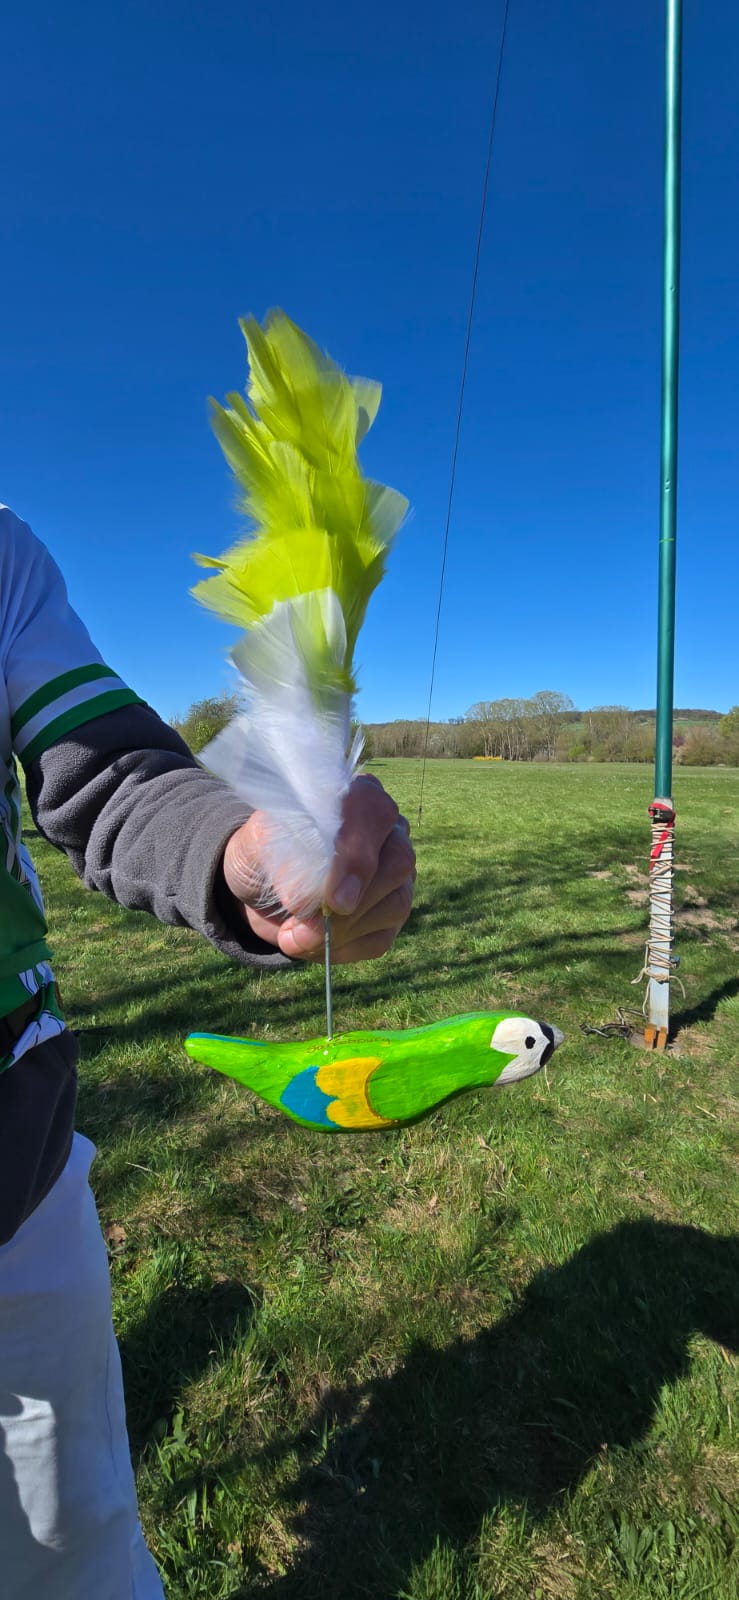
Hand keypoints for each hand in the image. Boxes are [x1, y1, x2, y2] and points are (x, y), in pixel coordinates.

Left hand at [222, 775, 415, 962]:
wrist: (260, 884)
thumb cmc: (265, 849)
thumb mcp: (259, 842)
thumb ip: (282, 858)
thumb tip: (303, 903)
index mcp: (357, 797)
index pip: (374, 813)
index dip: (358, 857)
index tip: (334, 899)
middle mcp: (387, 832)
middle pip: (399, 862)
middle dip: (353, 904)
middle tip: (305, 928)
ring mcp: (395, 875)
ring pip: (395, 904)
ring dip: (341, 932)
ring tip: (293, 937)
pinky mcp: (388, 915)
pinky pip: (381, 938)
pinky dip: (342, 949)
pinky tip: (309, 945)